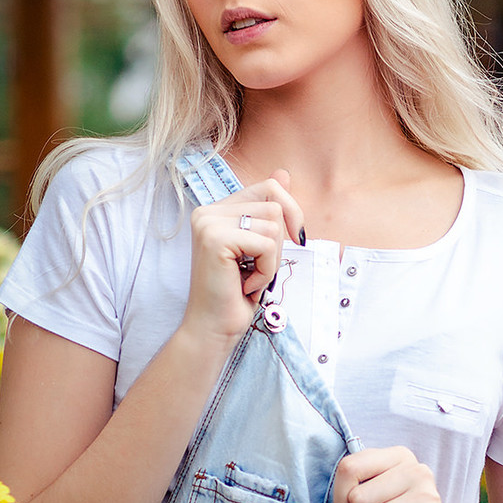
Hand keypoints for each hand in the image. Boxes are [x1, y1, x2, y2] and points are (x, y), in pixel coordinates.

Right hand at [180, 170, 305, 346]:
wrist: (213, 328)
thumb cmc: (236, 294)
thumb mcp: (258, 247)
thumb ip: (267, 210)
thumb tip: (282, 173)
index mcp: (216, 209)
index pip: (269, 187)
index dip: (290, 212)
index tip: (294, 240)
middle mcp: (207, 210)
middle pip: (275, 204)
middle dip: (279, 244)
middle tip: (258, 269)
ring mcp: (208, 223)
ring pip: (274, 226)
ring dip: (272, 261)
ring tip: (250, 278)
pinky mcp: (215, 239)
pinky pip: (267, 244)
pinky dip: (266, 271)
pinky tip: (246, 285)